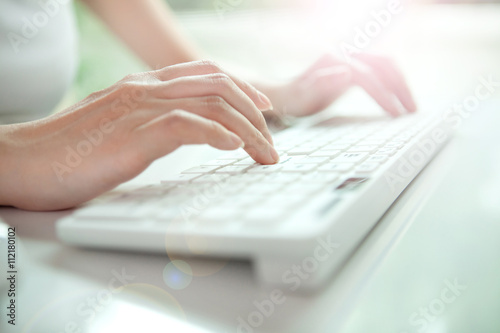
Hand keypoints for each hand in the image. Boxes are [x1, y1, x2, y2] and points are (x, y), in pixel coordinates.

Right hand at [0, 61, 277, 210]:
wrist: (22, 161)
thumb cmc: (67, 151)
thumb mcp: (118, 126)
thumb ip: (149, 121)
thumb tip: (180, 131)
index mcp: (143, 86)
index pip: (206, 74)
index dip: (241, 88)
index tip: (262, 108)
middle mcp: (145, 89)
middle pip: (219, 85)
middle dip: (254, 111)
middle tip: (272, 139)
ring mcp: (139, 108)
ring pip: (212, 104)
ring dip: (247, 130)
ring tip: (265, 153)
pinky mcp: (131, 134)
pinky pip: (185, 124)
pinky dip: (216, 134)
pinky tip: (234, 148)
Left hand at [260, 53, 416, 117]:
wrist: (287, 93)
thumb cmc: (293, 100)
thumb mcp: (301, 98)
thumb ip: (320, 85)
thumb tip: (346, 72)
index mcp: (333, 60)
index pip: (367, 76)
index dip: (383, 95)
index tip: (396, 115)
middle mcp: (344, 52)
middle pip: (383, 63)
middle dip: (400, 87)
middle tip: (412, 111)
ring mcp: (351, 55)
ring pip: (386, 62)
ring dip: (400, 82)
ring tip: (410, 106)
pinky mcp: (355, 62)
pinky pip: (381, 67)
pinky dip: (394, 80)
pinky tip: (399, 97)